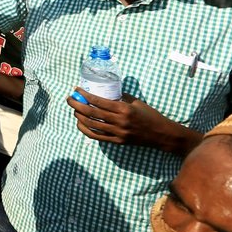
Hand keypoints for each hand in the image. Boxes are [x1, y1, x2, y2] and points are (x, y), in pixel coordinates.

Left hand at [66, 89, 198, 153]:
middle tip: (69, 99)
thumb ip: (120, 97)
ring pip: (92, 125)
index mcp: (124, 108)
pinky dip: (86, 129)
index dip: (85, 95)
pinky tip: (80, 123)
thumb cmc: (149, 114)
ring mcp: (118, 132)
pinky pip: (97, 136)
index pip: (98, 101)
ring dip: (79, 116)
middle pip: (92, 112)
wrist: (161, 134)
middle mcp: (119, 121)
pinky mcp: (118, 141)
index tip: (76, 90)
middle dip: (77, 105)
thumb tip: (104, 90)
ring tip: (74, 110)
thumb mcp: (136, 102)